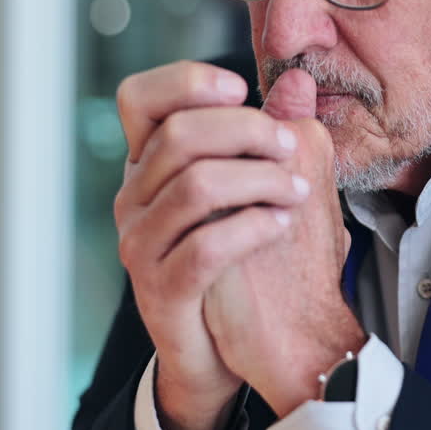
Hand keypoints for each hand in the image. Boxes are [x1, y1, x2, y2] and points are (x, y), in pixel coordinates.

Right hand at [114, 61, 307, 429]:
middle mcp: (132, 198)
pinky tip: (282, 223)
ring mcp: (140, 245)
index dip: (186, 81)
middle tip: (291, 146)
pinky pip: (205, 247)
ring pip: (195, 187)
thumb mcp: (250, 188)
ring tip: (299, 190)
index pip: (139, 98)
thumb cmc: (237, 258)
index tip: (241, 89)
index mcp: (147, 165)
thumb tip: (298, 82)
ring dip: (260, 180)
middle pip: (179, 135)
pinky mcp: (161, 289)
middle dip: (246, 130)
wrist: (219, 348)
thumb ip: (268, 135)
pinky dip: (252, 228)